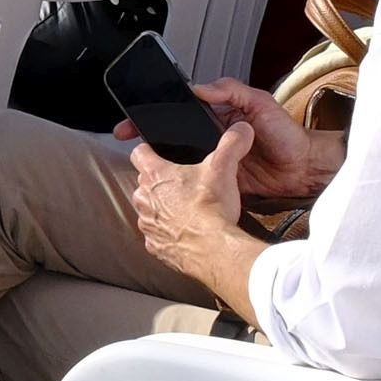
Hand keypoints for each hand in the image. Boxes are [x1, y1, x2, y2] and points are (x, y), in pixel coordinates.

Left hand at [119, 120, 263, 305]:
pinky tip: (188, 232)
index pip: (138, 152)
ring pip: (150, 210)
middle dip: (161, 183)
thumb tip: (242, 129)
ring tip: (188, 210)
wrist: (214, 250)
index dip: (148, 150)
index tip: (157, 151)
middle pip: (145, 183)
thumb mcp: (223, 168)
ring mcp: (147, 224)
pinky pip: (158, 236)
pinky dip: (169, 234)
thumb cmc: (212, 207)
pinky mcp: (155, 247)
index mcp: (154, 175)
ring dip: (164, 209)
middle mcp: (143, 199)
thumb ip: (231, 144)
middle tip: (184, 184)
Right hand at [194, 75, 340, 197]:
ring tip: (203, 160)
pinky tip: (208, 177)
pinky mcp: (226, 180)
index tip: (177, 115)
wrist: (304, 166)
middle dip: (186, 142)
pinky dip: (207, 180)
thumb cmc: (287, 133)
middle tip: (194, 142)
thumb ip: (231, 90)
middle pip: (189, 139)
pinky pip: (210, 181)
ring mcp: (221, 160)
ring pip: (196, 162)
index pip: (193, 112)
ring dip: (196, 162)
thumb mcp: (260, 102)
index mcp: (222, 116)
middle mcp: (218, 138)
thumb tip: (199, 87)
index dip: (184, 114)